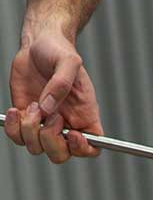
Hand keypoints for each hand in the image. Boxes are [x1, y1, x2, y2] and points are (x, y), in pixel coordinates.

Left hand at [5, 28, 101, 162]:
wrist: (37, 44)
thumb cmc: (59, 51)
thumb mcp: (68, 61)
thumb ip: (61, 84)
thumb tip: (48, 109)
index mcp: (85, 115)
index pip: (92, 147)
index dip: (82, 148)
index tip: (70, 132)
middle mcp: (66, 124)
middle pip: (61, 155)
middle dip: (50, 140)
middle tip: (47, 116)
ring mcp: (44, 123)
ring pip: (36, 148)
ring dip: (29, 130)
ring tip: (32, 105)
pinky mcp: (25, 118)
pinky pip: (17, 137)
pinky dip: (13, 128)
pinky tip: (16, 109)